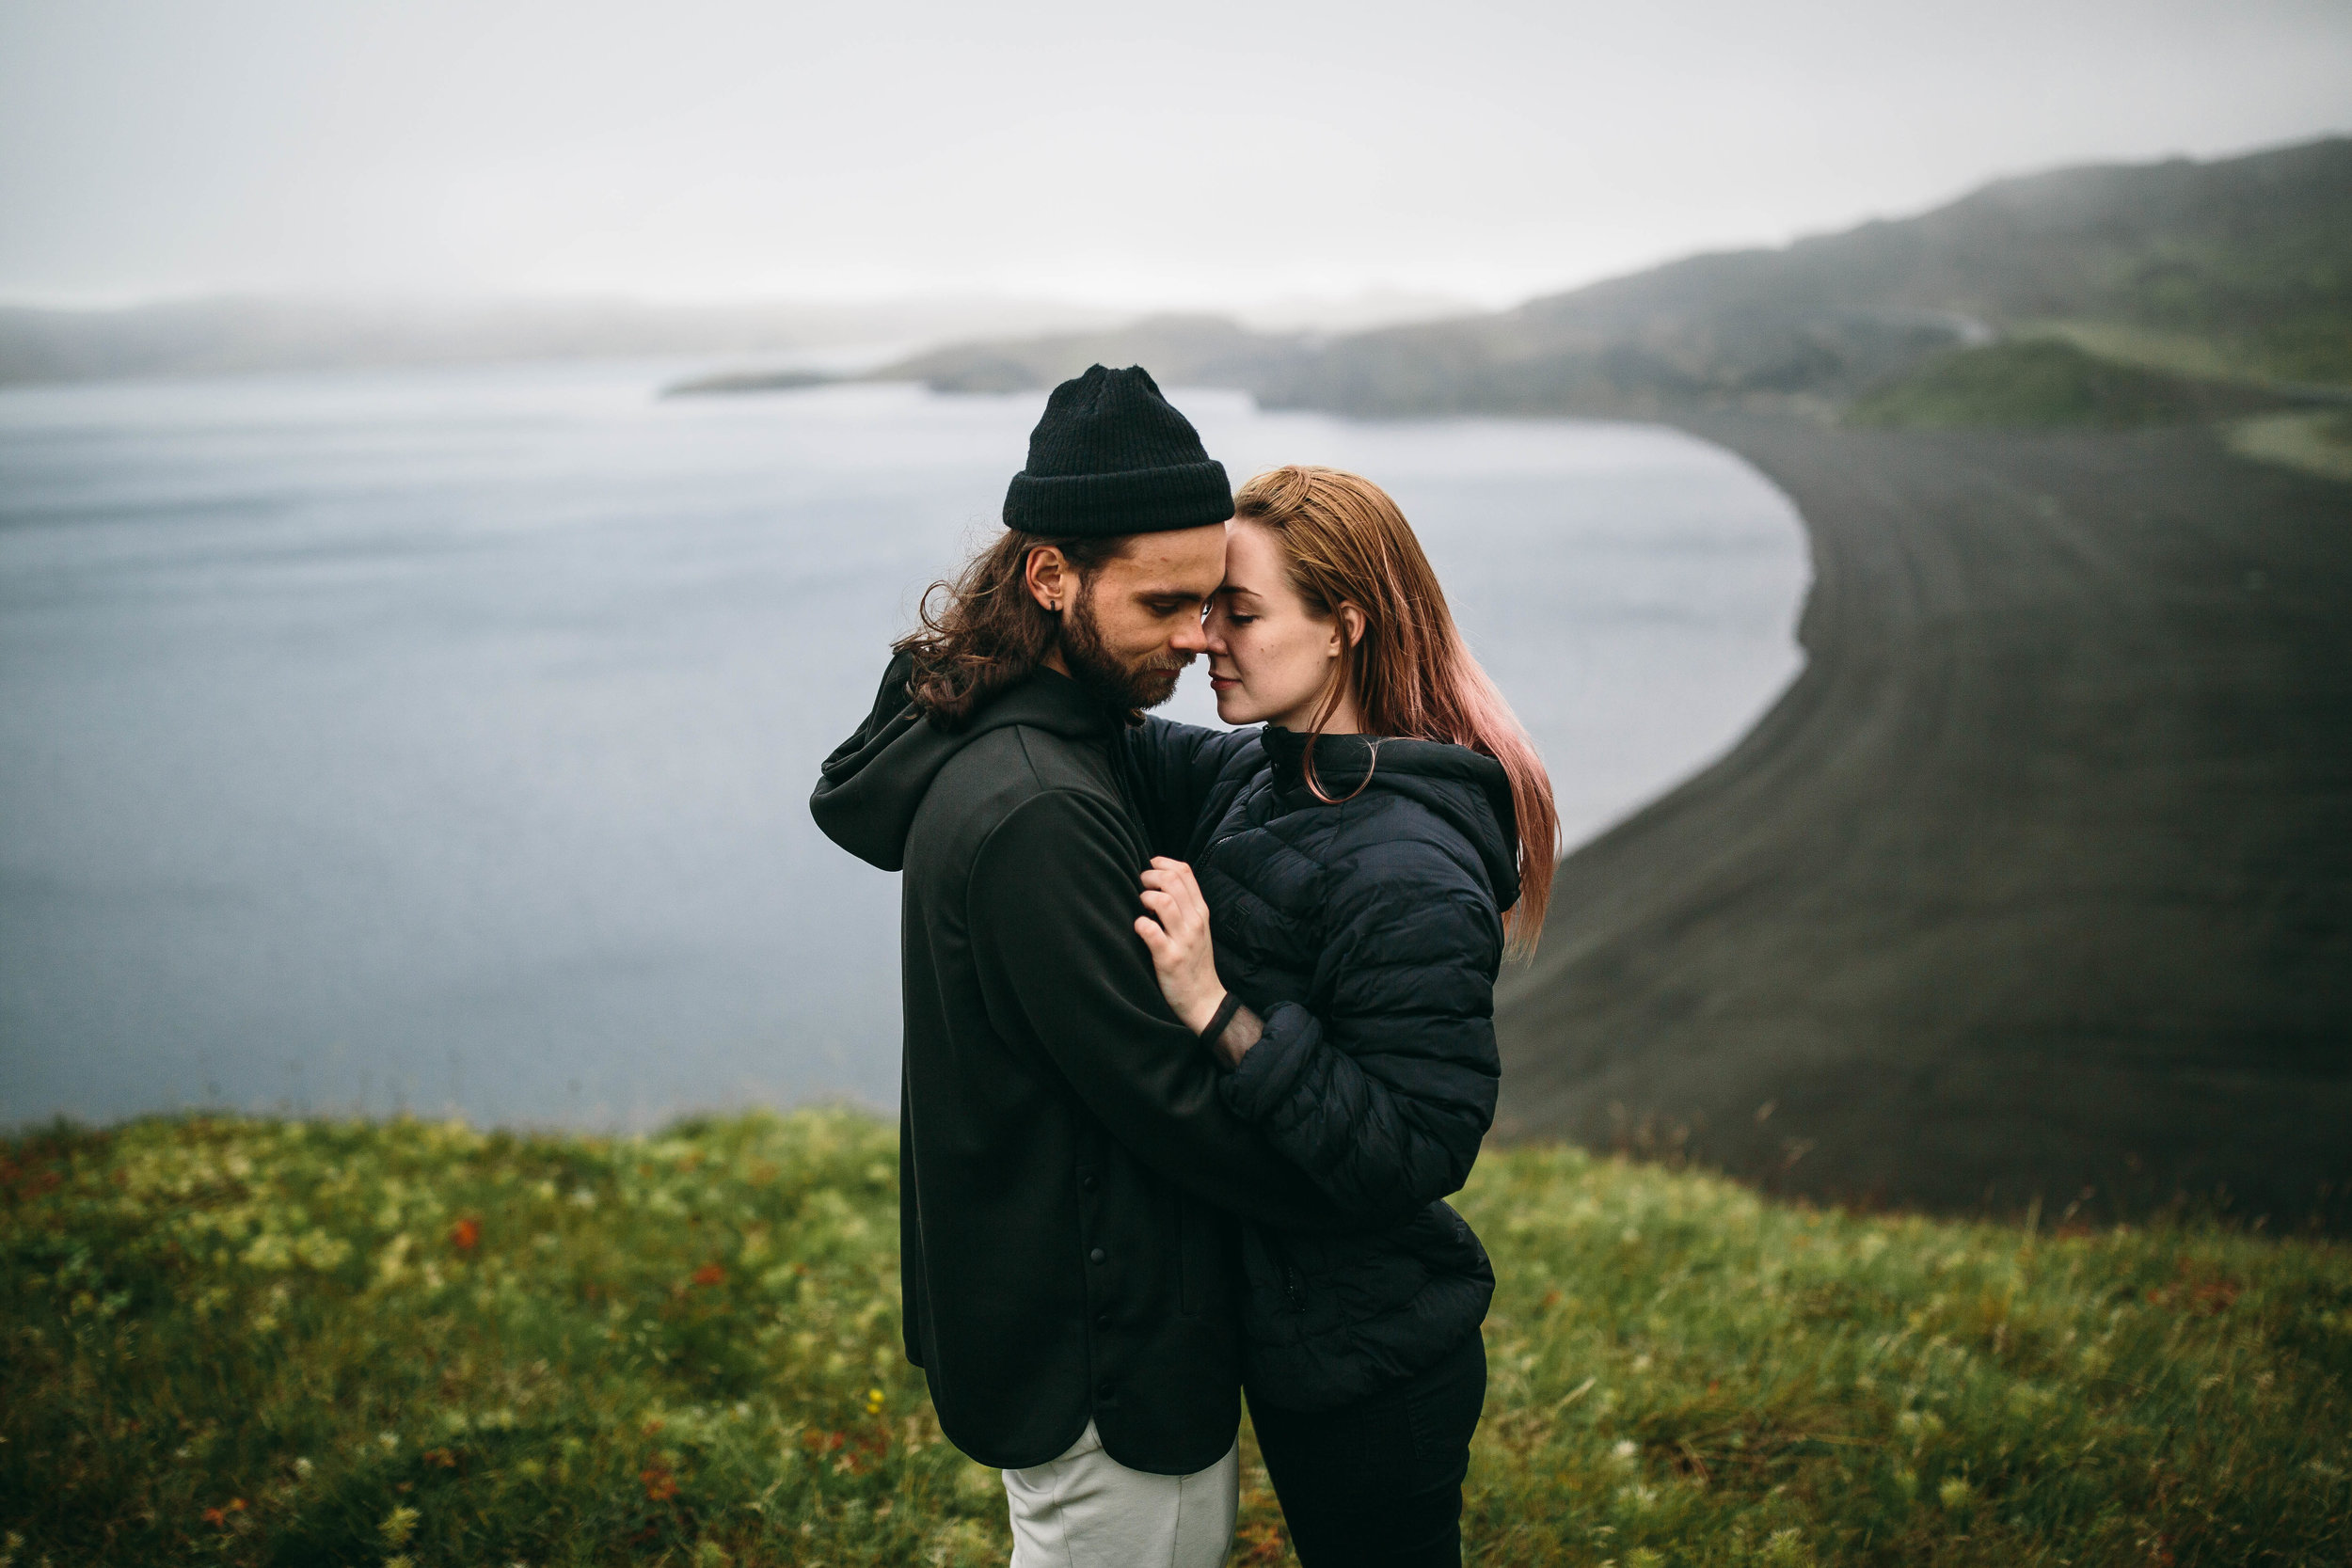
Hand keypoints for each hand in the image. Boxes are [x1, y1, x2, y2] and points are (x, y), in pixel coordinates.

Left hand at [1134, 856, 1224, 1034]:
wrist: (1204, 1000)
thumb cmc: (1195, 962)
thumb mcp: (1197, 929)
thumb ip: (1184, 906)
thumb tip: (1159, 883)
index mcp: (1200, 912)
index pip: (1185, 872)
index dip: (1163, 863)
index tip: (1149, 867)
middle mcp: (1195, 922)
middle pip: (1172, 880)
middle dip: (1149, 876)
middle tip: (1140, 887)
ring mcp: (1183, 940)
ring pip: (1163, 901)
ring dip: (1145, 898)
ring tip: (1140, 907)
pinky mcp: (1169, 958)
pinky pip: (1151, 932)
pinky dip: (1139, 924)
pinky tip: (1138, 928)